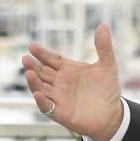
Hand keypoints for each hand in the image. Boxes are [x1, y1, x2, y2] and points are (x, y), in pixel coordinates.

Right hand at [24, 23, 123, 140]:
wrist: (113, 115)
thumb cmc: (107, 91)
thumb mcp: (108, 67)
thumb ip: (104, 47)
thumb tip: (103, 25)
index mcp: (67, 70)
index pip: (50, 59)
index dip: (41, 53)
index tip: (33, 46)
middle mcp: (58, 82)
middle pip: (41, 71)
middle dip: (33, 65)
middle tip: (26, 58)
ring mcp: (57, 97)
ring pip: (40, 87)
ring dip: (33, 81)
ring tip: (28, 73)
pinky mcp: (59, 112)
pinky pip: (47, 106)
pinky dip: (42, 101)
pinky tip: (38, 94)